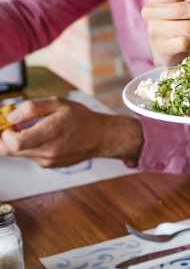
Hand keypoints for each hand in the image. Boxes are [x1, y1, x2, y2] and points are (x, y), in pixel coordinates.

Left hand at [0, 97, 142, 167]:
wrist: (100, 137)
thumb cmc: (81, 119)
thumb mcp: (58, 103)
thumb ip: (32, 108)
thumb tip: (11, 116)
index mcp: (50, 133)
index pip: (14, 143)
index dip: (4, 133)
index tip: (8, 123)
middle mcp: (48, 151)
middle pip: (11, 151)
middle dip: (5, 138)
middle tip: (11, 126)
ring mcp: (48, 161)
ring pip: (19, 154)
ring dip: (18, 142)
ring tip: (31, 128)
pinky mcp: (49, 165)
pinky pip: (30, 156)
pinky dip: (29, 146)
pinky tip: (43, 137)